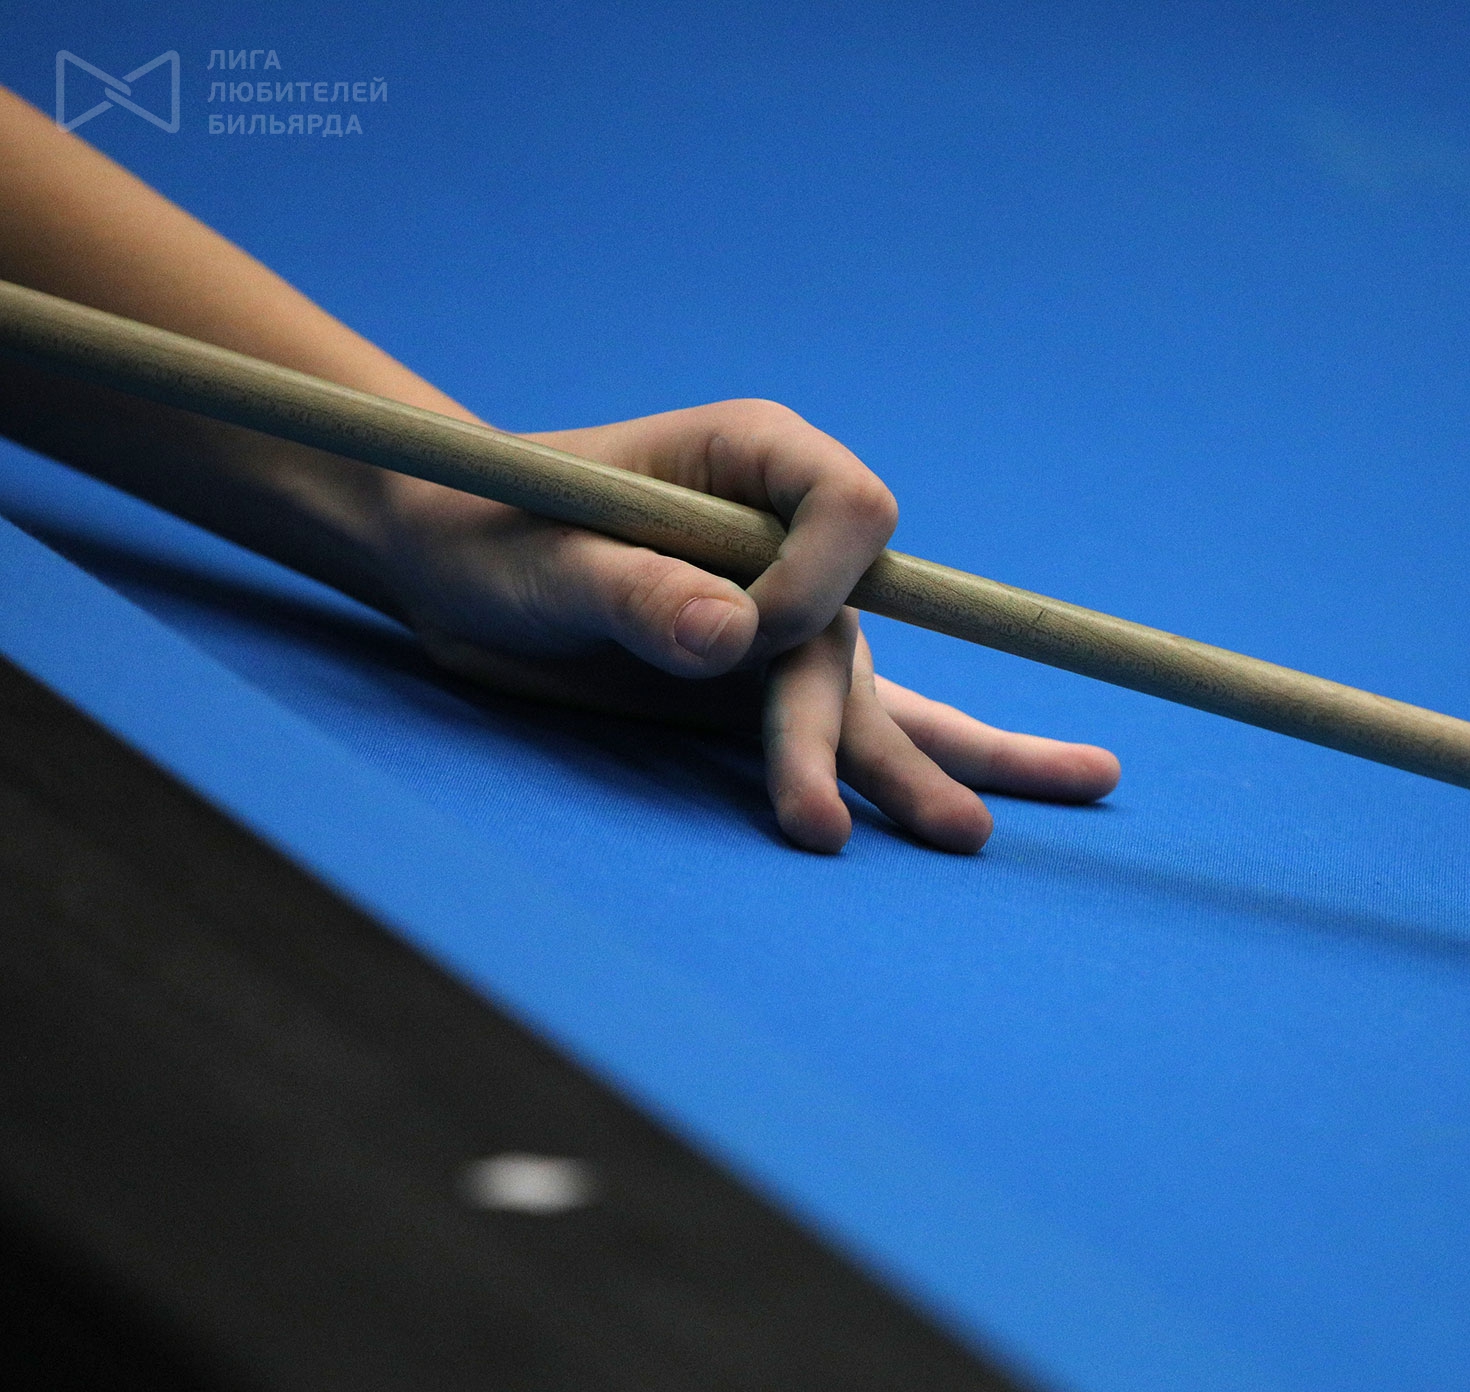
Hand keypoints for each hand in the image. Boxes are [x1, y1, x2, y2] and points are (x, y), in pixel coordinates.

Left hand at [369, 399, 1117, 852]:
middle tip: (851, 824)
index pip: (850, 509)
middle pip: (849, 634)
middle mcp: (786, 539)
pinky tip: (1007, 796)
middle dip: (856, 733)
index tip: (746, 635)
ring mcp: (784, 619)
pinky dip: (922, 765)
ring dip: (912, 773)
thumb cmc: (482, 526)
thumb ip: (632, 591)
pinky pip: (855, 726)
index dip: (819, 581)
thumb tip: (730, 638)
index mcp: (750, 463)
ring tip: (963, 836)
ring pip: (859, 699)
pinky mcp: (764, 687)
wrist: (447, 562)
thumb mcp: (538, 559)